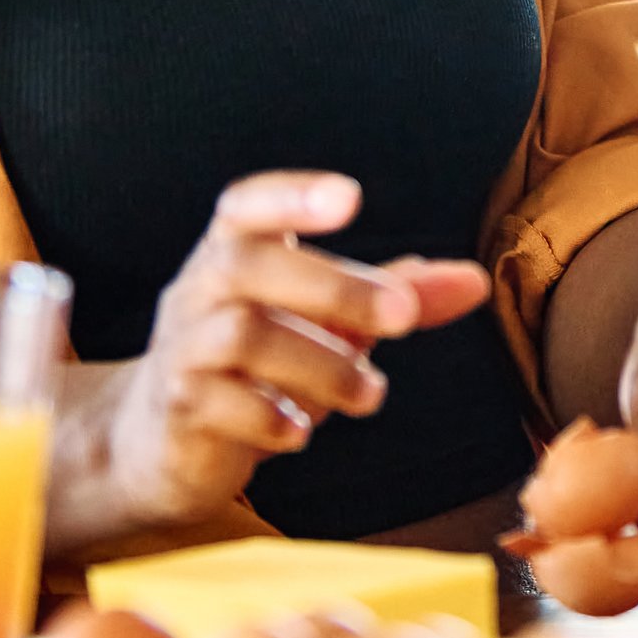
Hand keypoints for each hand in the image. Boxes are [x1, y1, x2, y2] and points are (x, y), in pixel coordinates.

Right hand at [47, 171, 488, 551]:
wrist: (161, 441)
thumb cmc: (260, 363)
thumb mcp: (327, 324)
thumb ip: (395, 297)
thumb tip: (476, 281)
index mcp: (234, 251)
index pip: (248, 204)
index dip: (294, 196)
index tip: (351, 198)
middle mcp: (199, 289)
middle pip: (249, 265)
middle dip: (333, 287)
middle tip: (401, 318)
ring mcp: (182, 347)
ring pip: (242, 336)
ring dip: (320, 365)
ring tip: (371, 394)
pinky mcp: (177, 407)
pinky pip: (216, 402)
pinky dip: (268, 416)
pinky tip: (301, 431)